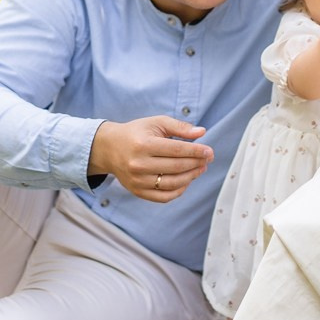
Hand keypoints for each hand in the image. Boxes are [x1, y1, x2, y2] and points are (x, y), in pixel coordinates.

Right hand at [89, 116, 213, 203]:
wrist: (110, 148)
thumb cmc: (137, 133)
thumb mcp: (156, 123)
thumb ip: (179, 127)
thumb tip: (202, 132)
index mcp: (143, 144)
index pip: (176, 150)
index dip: (196, 151)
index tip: (209, 151)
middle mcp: (138, 164)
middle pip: (176, 167)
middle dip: (197, 163)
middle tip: (207, 159)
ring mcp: (137, 180)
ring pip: (172, 184)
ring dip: (191, 177)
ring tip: (200, 169)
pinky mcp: (137, 191)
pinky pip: (164, 196)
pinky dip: (179, 191)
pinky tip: (186, 181)